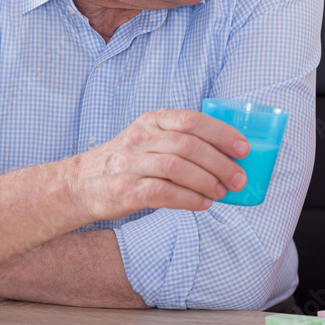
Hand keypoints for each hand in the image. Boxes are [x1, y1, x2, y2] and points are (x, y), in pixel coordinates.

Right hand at [67, 109, 249, 221]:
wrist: (82, 183)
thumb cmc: (127, 162)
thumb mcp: (149, 139)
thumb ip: (181, 141)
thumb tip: (227, 157)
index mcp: (152, 121)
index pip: (192, 120)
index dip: (221, 134)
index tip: (242, 148)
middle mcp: (141, 138)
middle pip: (188, 145)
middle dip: (220, 162)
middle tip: (238, 178)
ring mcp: (131, 164)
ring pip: (177, 168)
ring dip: (207, 181)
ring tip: (222, 192)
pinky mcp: (126, 190)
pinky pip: (164, 193)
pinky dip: (189, 199)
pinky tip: (203, 203)